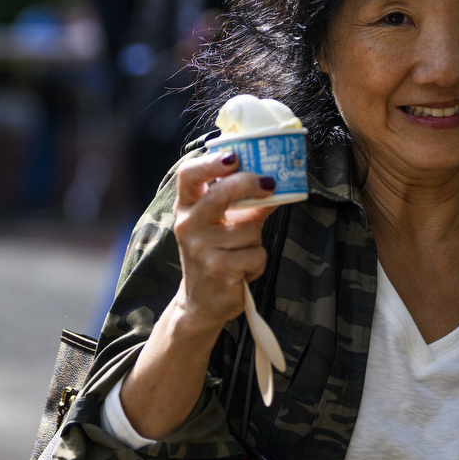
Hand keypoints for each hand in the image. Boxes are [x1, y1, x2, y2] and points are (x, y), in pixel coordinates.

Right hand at [171, 150, 278, 337]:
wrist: (200, 302)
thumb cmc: (214, 255)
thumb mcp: (218, 226)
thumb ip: (238, 203)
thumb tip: (271, 181)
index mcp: (186, 208)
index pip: (188, 175)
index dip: (211, 162)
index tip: (234, 157)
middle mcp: (188, 226)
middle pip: (221, 194)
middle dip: (249, 184)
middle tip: (269, 183)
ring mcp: (202, 249)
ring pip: (250, 228)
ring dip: (256, 239)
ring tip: (243, 252)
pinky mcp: (219, 269)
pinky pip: (256, 253)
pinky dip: (258, 262)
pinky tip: (243, 270)